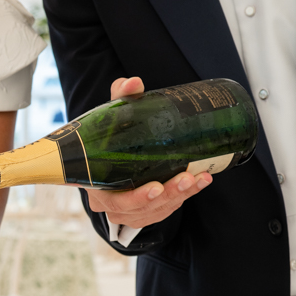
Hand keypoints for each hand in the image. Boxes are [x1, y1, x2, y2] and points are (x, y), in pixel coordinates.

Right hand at [87, 76, 211, 228]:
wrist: (109, 155)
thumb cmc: (108, 138)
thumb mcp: (111, 117)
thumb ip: (121, 99)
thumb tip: (134, 82)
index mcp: (96, 186)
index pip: (114, 200)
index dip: (136, 198)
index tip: (156, 186)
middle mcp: (110, 204)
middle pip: (140, 208)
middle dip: (167, 195)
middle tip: (186, 178)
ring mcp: (128, 212)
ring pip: (156, 211)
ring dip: (180, 196)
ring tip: (198, 178)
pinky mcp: (144, 213)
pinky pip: (166, 210)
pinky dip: (184, 197)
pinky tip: (200, 182)